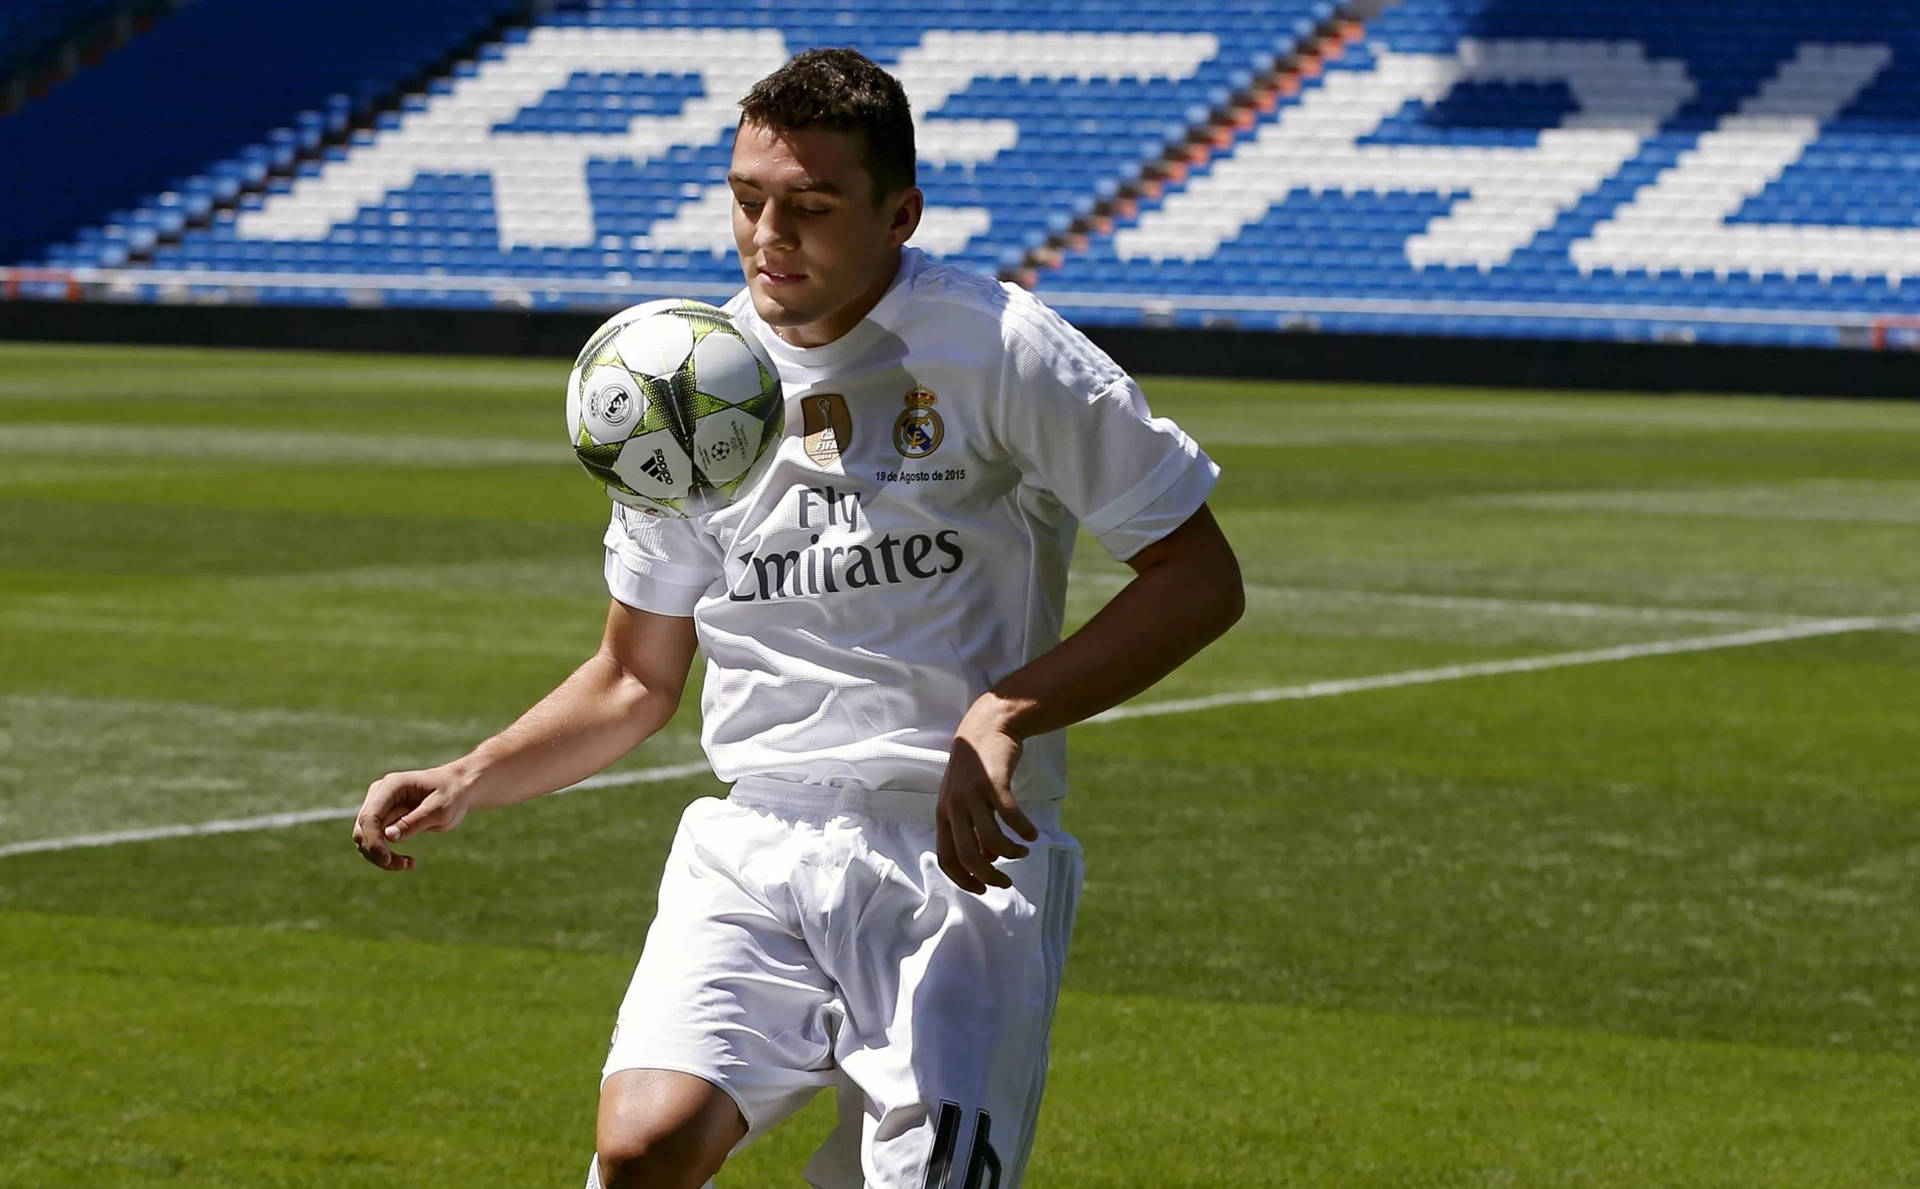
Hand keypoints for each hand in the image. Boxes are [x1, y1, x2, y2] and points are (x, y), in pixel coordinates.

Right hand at [351, 764, 474, 871]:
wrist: (457, 789)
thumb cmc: (451, 795)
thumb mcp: (440, 809)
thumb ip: (415, 821)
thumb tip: (388, 837)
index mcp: (392, 786)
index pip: (370, 816)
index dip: (373, 840)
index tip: (387, 860)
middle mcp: (379, 794)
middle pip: (363, 829)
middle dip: (376, 852)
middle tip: (402, 865)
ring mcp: (379, 806)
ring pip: (365, 838)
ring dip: (381, 857)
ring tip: (408, 864)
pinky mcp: (383, 819)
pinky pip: (375, 841)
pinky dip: (386, 855)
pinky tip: (408, 862)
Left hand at [937, 707, 1039, 895]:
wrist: (986, 727)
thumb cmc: (977, 770)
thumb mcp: (966, 800)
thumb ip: (972, 830)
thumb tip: (989, 861)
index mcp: (944, 814)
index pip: (946, 858)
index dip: (963, 879)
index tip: (982, 889)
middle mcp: (954, 806)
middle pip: (968, 856)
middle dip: (989, 877)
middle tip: (1006, 883)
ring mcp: (973, 794)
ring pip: (991, 840)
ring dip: (1010, 853)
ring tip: (1023, 852)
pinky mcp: (994, 782)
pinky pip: (1010, 816)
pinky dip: (1023, 830)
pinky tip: (1032, 834)